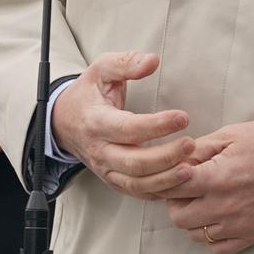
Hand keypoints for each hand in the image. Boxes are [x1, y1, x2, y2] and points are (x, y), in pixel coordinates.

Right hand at [51, 51, 194, 198]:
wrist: (63, 122)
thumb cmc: (88, 93)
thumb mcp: (100, 69)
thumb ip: (125, 63)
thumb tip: (152, 61)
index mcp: (96, 122)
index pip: (128, 129)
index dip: (157, 126)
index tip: (183, 117)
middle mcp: (100, 150)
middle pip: (134, 163)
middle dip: (165, 157)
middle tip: (190, 144)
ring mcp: (106, 169)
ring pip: (136, 183)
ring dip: (165, 180)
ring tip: (191, 169)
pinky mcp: (113, 180)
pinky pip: (137, 192)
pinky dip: (160, 191)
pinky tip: (180, 182)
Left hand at [162, 120, 253, 253]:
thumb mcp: (229, 135)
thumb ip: (197, 150)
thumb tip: (174, 162)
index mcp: (216, 178)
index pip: (171, 188)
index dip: (166, 180)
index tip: (173, 174)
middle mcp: (224, 205)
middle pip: (178, 216)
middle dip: (176, 202)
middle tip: (187, 189)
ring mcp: (238, 224)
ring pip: (195, 234)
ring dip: (193, 219)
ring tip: (204, 202)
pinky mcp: (252, 234)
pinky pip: (218, 247)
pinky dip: (212, 236)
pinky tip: (218, 218)